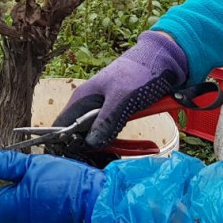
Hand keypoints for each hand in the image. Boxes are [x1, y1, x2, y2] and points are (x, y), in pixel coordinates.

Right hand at [54, 30, 187, 147]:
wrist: (163, 62)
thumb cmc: (139, 75)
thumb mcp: (121, 99)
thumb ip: (105, 121)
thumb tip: (89, 144)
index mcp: (81, 98)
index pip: (60, 124)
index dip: (62, 142)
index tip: (75, 158)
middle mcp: (87, 104)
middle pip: (77, 133)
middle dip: (86, 148)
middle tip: (100, 160)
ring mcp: (101, 108)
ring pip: (94, 134)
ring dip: (103, 145)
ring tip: (113, 154)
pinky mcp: (114, 112)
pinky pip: (109, 130)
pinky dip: (115, 139)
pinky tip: (125, 147)